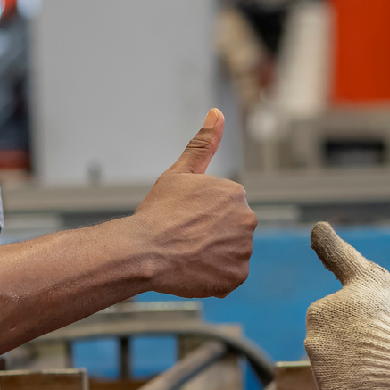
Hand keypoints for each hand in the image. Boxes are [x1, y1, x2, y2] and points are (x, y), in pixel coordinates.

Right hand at [130, 109, 255, 297]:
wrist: (143, 251)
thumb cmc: (157, 212)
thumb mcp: (179, 173)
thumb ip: (203, 143)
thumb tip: (217, 113)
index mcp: (236, 193)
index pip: (225, 207)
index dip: (202, 214)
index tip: (185, 218)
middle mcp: (247, 220)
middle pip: (231, 229)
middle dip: (213, 233)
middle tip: (185, 237)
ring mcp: (243, 250)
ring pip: (231, 252)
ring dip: (214, 255)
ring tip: (187, 253)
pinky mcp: (237, 276)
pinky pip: (229, 275)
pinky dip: (215, 275)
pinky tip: (194, 269)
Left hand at [305, 222, 389, 389]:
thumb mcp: (366, 275)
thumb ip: (336, 252)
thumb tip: (317, 227)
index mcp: (317, 313)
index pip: (334, 320)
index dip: (359, 323)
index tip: (377, 324)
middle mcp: (312, 344)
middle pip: (334, 345)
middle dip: (354, 345)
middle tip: (380, 345)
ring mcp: (323, 374)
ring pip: (338, 369)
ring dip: (355, 367)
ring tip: (380, 362)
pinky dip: (357, 389)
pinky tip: (374, 381)